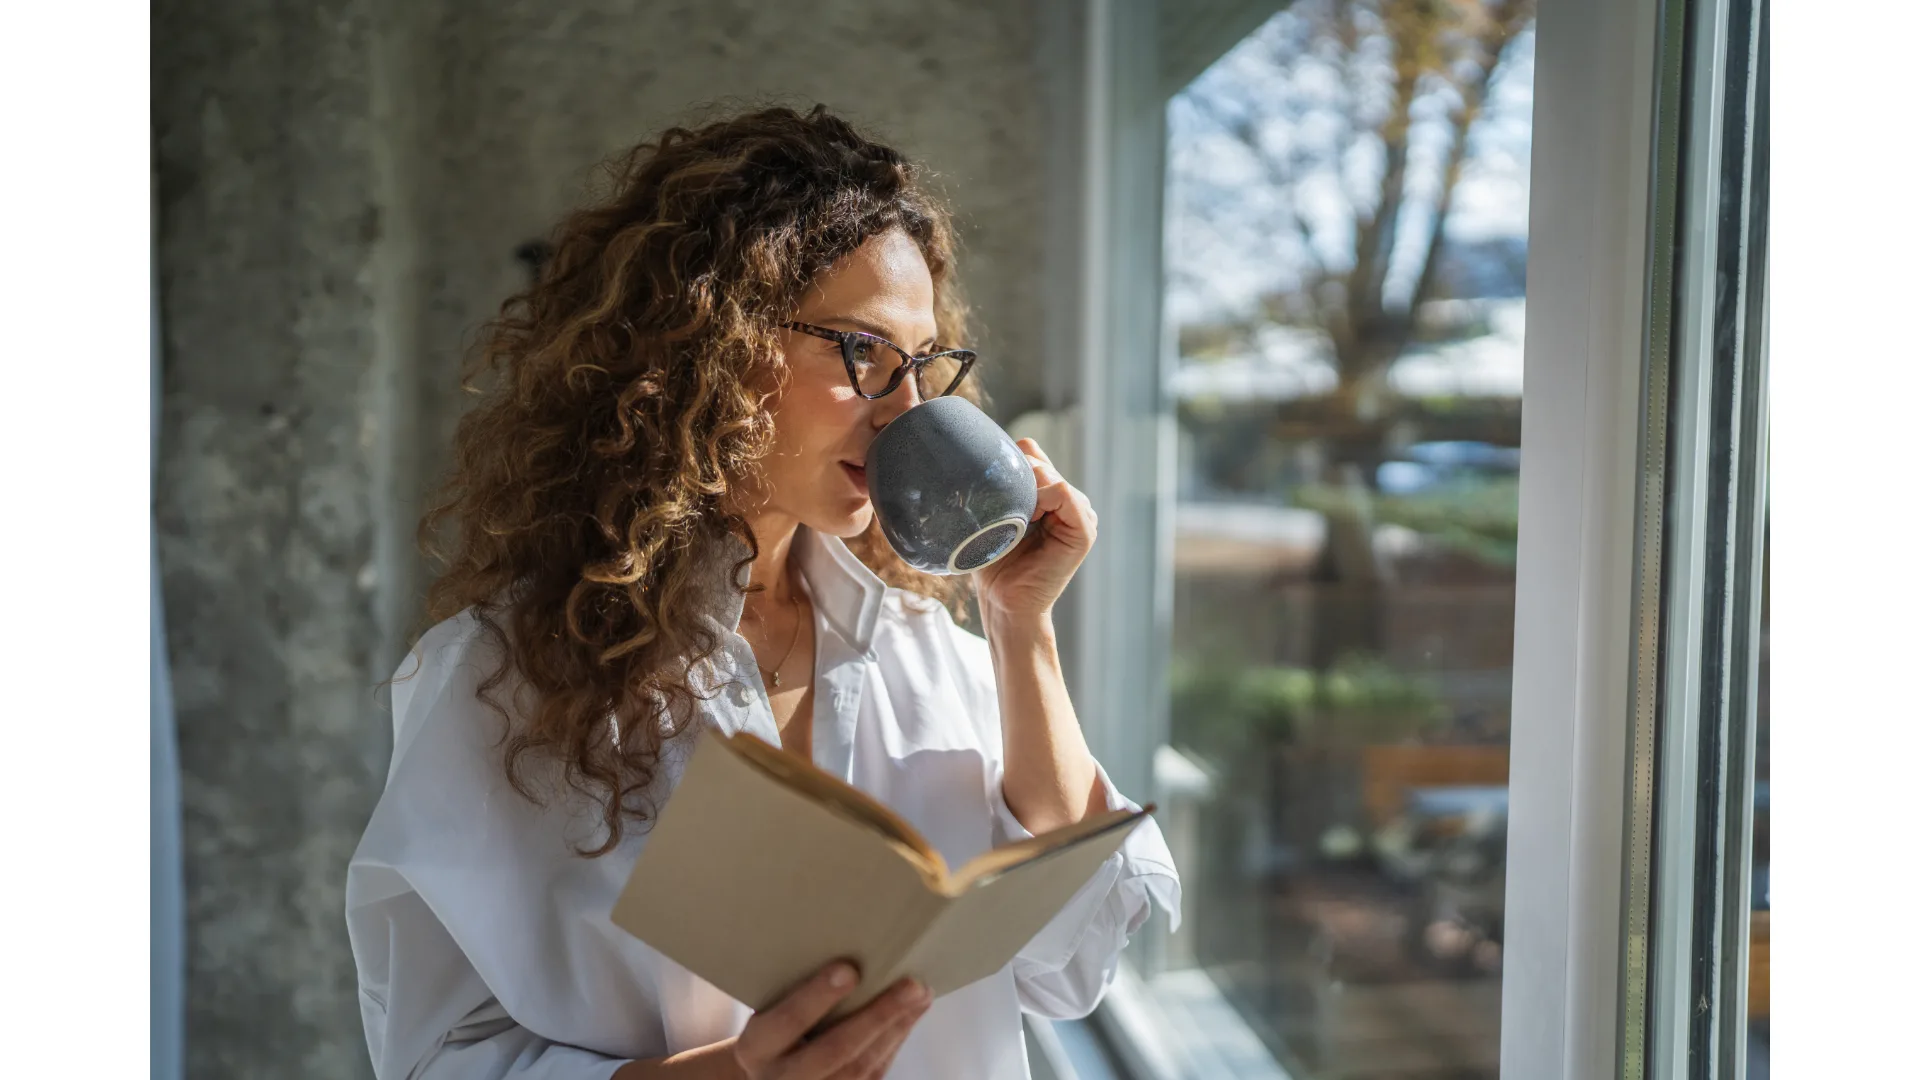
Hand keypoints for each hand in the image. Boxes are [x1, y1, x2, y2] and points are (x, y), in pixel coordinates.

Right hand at [732, 961, 930, 1078]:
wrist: (771, 1072)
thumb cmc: (772, 1026)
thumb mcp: (767, 1010)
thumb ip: (794, 989)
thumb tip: (850, 948)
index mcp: (757, 1047)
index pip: (787, 1022)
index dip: (817, 997)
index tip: (849, 969)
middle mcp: (782, 1077)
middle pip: (835, 1051)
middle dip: (877, 1017)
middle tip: (911, 985)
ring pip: (862, 1066)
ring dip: (898, 1026)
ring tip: (922, 992)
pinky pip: (874, 1072)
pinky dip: (896, 1039)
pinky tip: (913, 1012)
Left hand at [972, 438, 1096, 623]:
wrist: (1003, 602)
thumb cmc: (995, 563)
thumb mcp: (995, 515)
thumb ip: (1007, 484)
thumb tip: (1007, 447)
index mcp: (1051, 499)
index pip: (1033, 457)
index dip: (1012, 468)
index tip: (995, 494)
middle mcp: (1070, 504)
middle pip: (1040, 464)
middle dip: (1016, 480)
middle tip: (1002, 510)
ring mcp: (1081, 516)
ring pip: (1051, 476)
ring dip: (1026, 492)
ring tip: (1014, 521)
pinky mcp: (1085, 530)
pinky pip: (1065, 492)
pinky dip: (1043, 499)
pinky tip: (1028, 520)